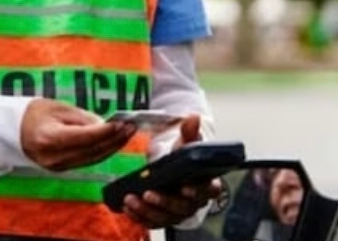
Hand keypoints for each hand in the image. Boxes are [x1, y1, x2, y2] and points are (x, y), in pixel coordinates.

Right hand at [21, 99, 135, 171]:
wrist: (13, 130)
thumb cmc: (34, 114)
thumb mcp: (58, 108)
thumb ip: (83, 118)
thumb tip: (106, 125)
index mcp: (50, 138)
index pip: (85, 137)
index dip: (106, 131)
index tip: (122, 122)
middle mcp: (54, 157)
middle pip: (92, 150)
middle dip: (114, 139)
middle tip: (131, 126)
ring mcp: (57, 166)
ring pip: (93, 158)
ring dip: (112, 146)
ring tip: (127, 133)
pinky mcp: (61, 169)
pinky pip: (87, 161)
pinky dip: (102, 152)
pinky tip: (113, 142)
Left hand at [123, 113, 221, 227]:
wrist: (171, 168)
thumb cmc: (182, 157)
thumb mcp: (186, 143)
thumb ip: (190, 132)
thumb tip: (194, 117)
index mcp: (206, 183)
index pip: (208, 191)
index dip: (198, 191)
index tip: (185, 188)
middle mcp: (195, 201)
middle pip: (184, 207)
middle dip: (166, 202)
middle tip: (149, 194)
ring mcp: (179, 212)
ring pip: (167, 217)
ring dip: (149, 210)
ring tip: (132, 199)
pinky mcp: (164, 217)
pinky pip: (153, 221)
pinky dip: (140, 216)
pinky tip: (128, 207)